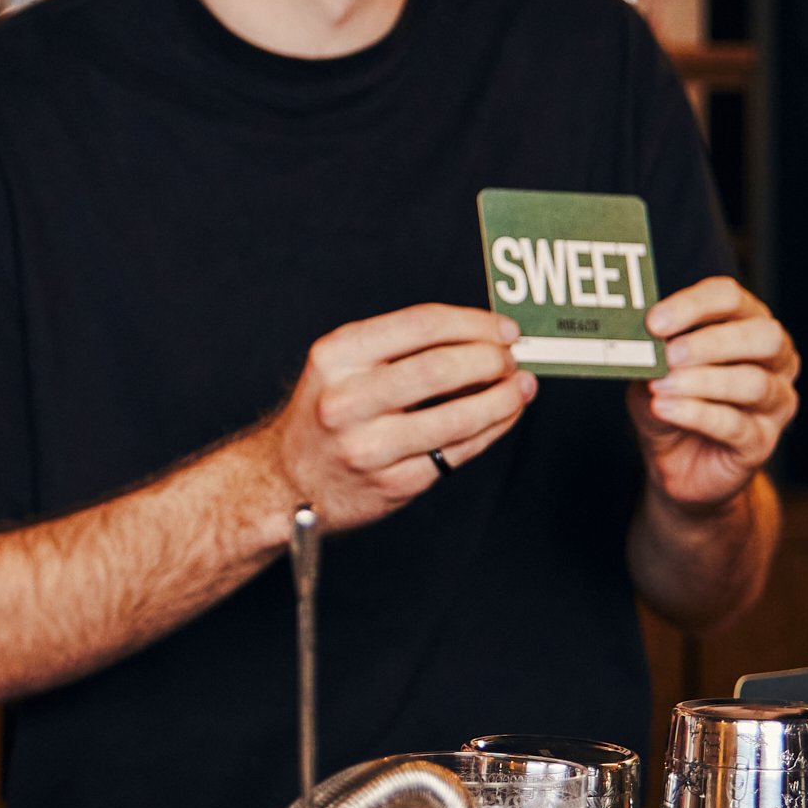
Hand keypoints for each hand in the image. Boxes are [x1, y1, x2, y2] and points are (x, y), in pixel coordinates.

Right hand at [262, 303, 535, 533]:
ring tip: (519, 388)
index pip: (420, 325)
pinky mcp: (392, 483)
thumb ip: (399, 347)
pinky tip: (501, 417)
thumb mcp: (341, 365)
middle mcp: (347, 400)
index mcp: (336, 357)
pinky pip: (457, 453)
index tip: (502, 328)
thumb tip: (480, 336)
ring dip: (503, 399)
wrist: (287, 481)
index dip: (473, 323)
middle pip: (441, 369)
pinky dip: (490, 431)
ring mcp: (369, 446)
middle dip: (492, 360)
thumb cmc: (325, 416)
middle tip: (511, 359)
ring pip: (458, 416)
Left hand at [633, 275, 797, 513]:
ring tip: (660, 386)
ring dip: (702, 381)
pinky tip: (665, 408)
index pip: (731, 299)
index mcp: (747, 325)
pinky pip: (736, 424)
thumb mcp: (651, 372)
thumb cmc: (669, 404)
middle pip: (761, 336)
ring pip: (753, 383)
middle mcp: (774, 360)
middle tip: (669, 354)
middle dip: (711, 342)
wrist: (676, 465)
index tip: (654, 322)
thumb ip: (651, 354)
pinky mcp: (762, 442)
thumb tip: (642, 338)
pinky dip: (697, 414)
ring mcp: (775, 402)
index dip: (693, 306)